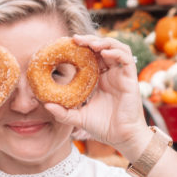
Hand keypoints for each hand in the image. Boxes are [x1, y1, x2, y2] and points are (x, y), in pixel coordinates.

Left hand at [43, 34, 150, 155]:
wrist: (121, 138)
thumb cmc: (103, 127)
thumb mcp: (78, 118)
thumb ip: (63, 113)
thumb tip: (45, 105)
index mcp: (99, 79)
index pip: (91, 56)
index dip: (81, 48)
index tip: (66, 45)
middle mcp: (111, 74)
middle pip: (102, 48)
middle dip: (89, 40)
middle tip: (74, 39)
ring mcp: (121, 75)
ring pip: (115, 48)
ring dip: (103, 42)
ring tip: (89, 43)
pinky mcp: (130, 78)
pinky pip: (126, 58)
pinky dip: (115, 51)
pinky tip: (103, 52)